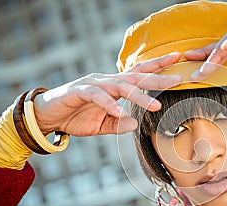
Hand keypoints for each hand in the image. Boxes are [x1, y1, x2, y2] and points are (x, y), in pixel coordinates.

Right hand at [33, 52, 181, 135]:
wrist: (48, 117)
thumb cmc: (77, 117)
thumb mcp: (103, 124)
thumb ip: (119, 124)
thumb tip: (136, 124)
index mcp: (115, 86)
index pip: (140, 73)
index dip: (158, 66)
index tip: (177, 61)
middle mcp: (107, 81)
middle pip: (136, 76)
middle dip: (158, 77)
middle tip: (178, 79)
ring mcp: (93, 84)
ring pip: (120, 87)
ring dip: (139, 96)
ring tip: (156, 105)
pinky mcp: (79, 91)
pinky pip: (97, 96)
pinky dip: (109, 105)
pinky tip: (120, 112)